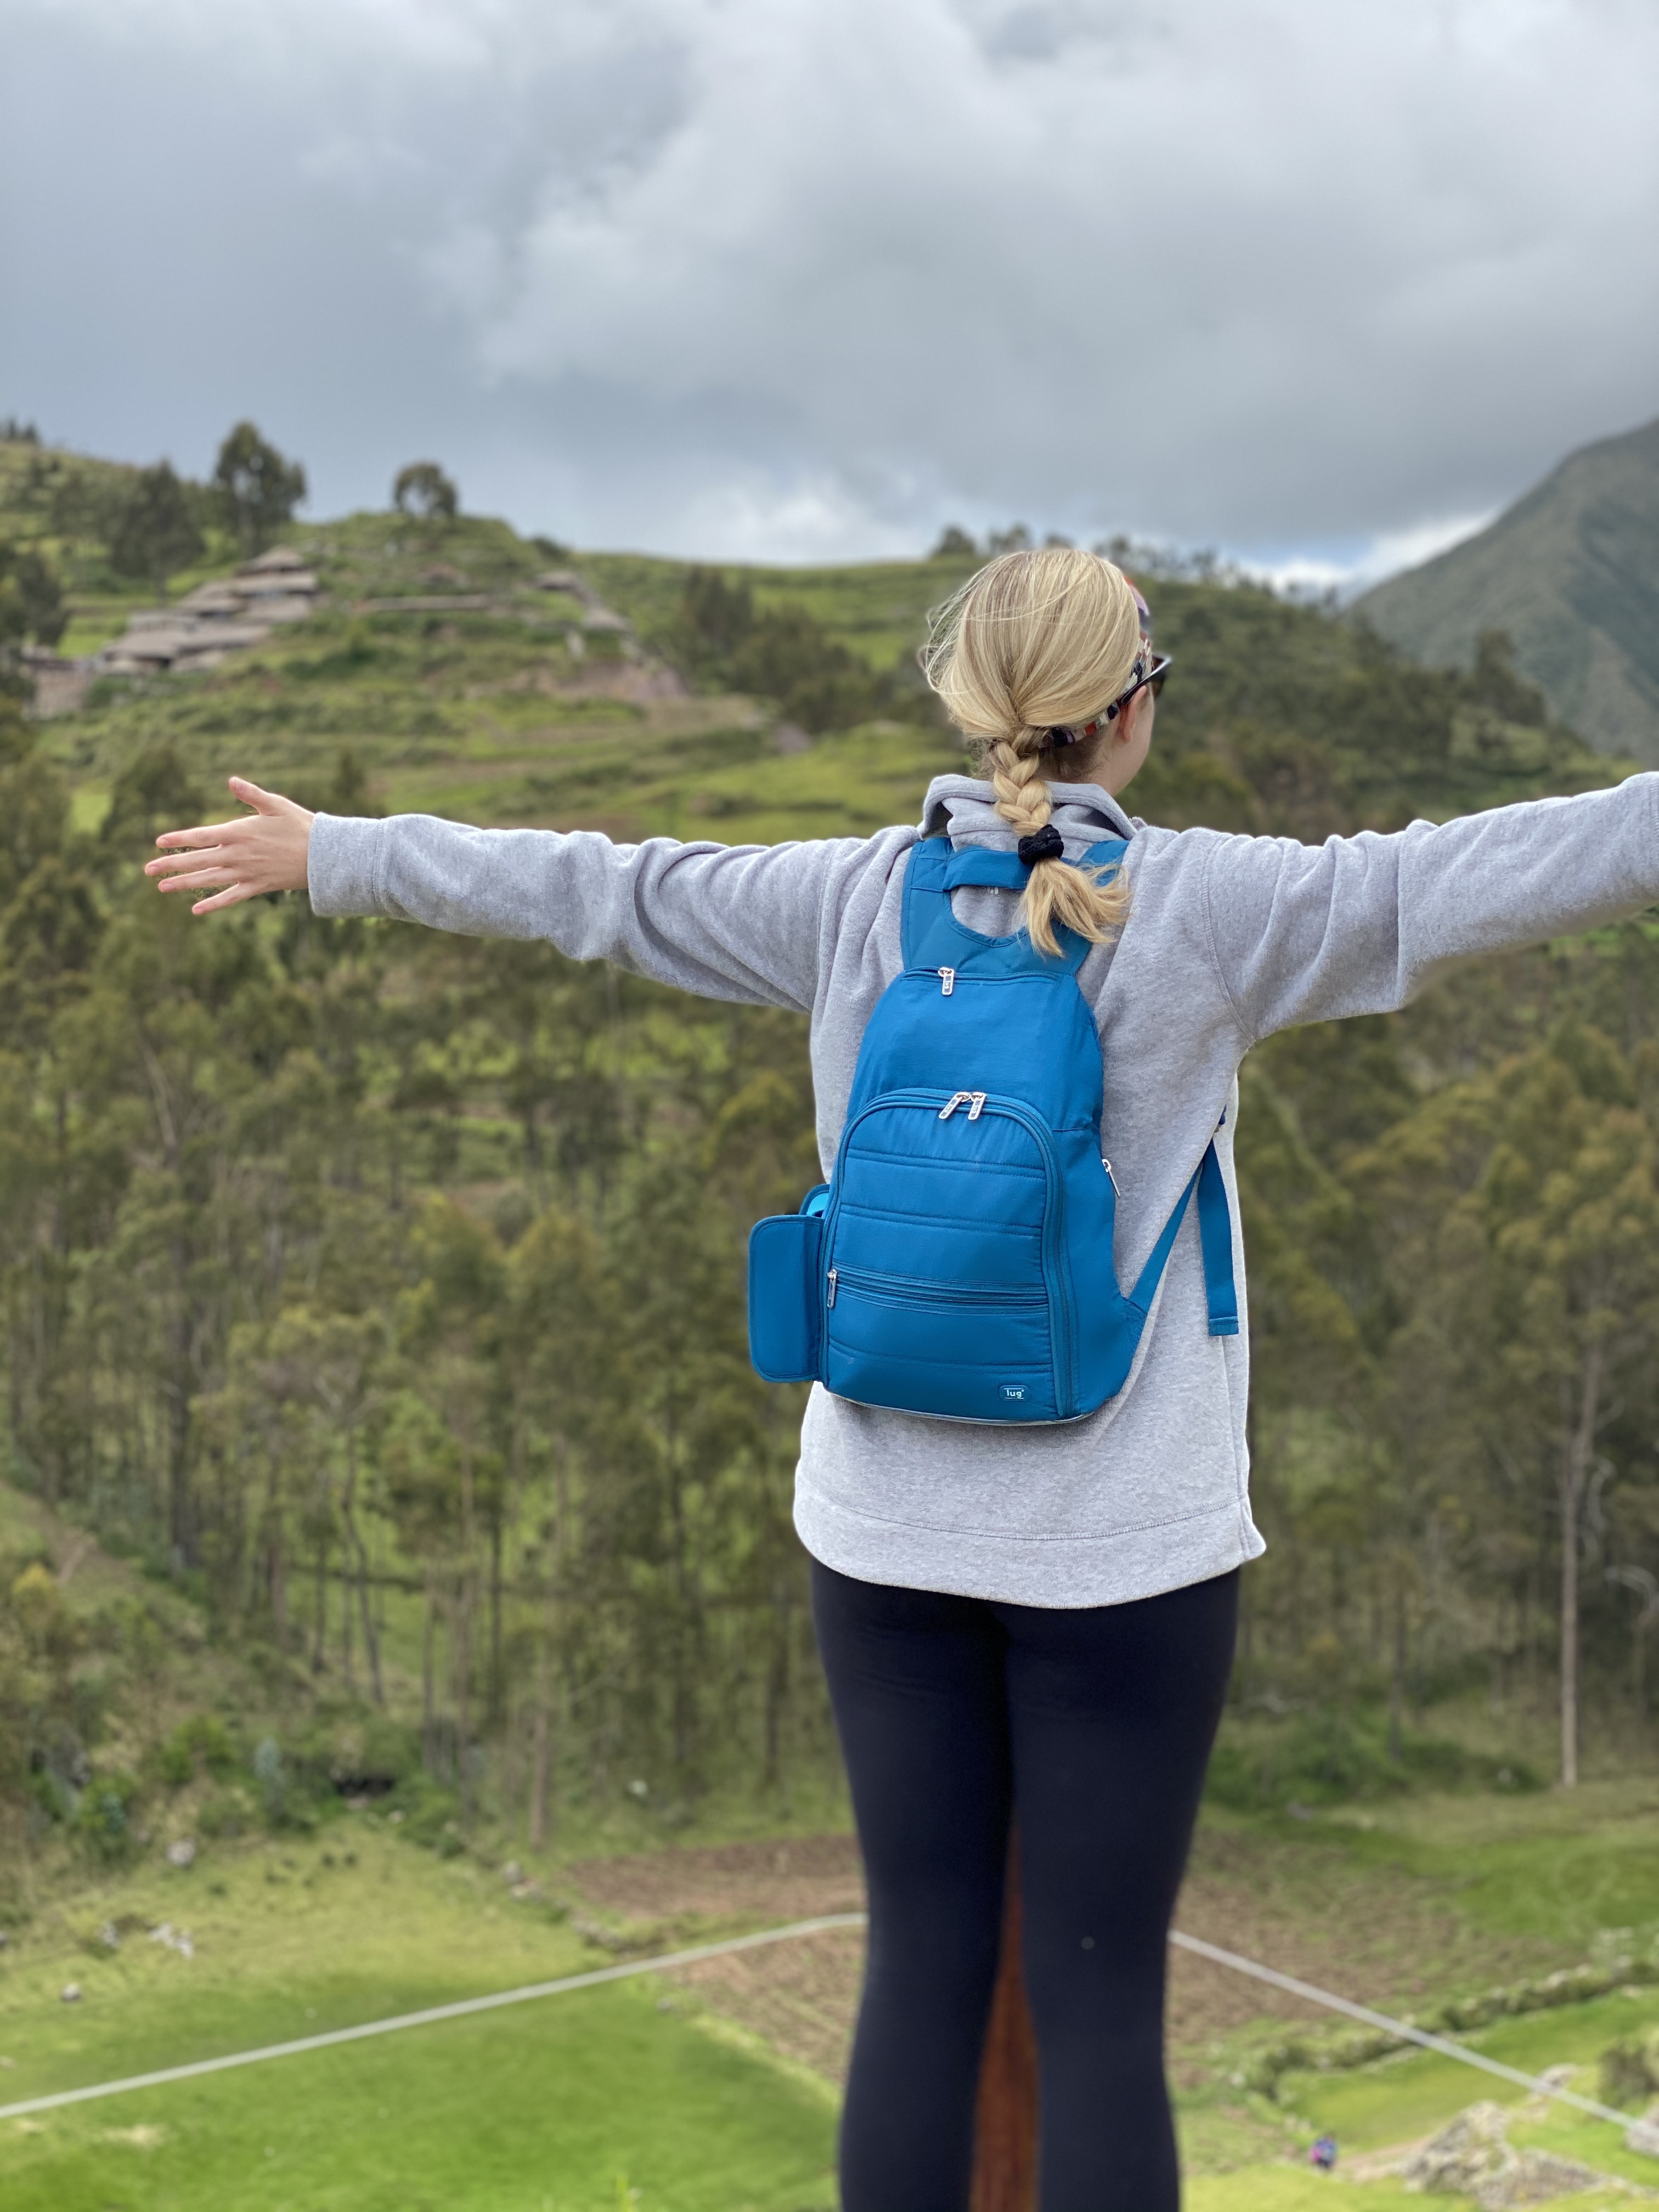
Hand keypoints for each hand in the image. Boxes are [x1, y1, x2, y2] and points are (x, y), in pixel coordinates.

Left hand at [145, 777, 314, 913]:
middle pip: (198, 860)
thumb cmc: (301, 826)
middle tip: (147, 869)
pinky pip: (231, 897)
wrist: (323, 855)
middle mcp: (238, 854)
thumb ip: (251, 794)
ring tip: (162, 887)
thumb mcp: (276, 804)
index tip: (158, 842)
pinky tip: (196, 909)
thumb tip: (231, 781)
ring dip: (184, 883)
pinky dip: (214, 904)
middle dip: (171, 864)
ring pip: (209, 879)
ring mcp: (246, 873)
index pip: (201, 836)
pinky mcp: (257, 887)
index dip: (178, 839)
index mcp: (239, 832)